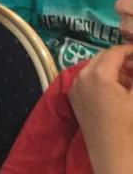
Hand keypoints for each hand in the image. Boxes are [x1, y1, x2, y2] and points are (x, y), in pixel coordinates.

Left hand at [70, 45, 132, 173]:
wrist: (111, 151)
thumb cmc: (128, 124)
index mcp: (98, 74)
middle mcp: (81, 76)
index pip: (114, 52)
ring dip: (110, 67)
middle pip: (101, 57)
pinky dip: (100, 77)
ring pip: (93, 67)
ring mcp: (75, 87)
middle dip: (120, 58)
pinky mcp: (74, 97)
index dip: (130, 50)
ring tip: (129, 77)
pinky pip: (86, 79)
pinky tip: (115, 86)